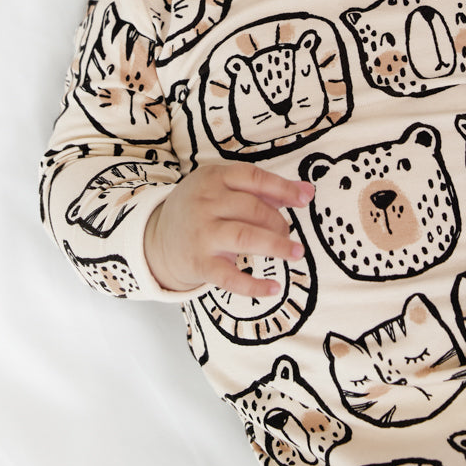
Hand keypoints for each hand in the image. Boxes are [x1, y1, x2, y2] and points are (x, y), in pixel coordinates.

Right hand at [144, 163, 312, 297]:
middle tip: (287, 233)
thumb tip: (307, 192)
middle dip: (278, 222)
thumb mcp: (224, 189)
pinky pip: (229, 277)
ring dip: (276, 245)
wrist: (157, 239)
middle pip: (252, 208)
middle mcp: (205, 203)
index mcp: (213, 178)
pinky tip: (273, 288)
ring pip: (245, 236)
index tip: (304, 200)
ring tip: (296, 253)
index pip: (252, 177)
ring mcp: (201, 233)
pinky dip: (254, 285)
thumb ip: (265, 189)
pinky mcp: (199, 263)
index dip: (282, 188)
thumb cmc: (202, 210)